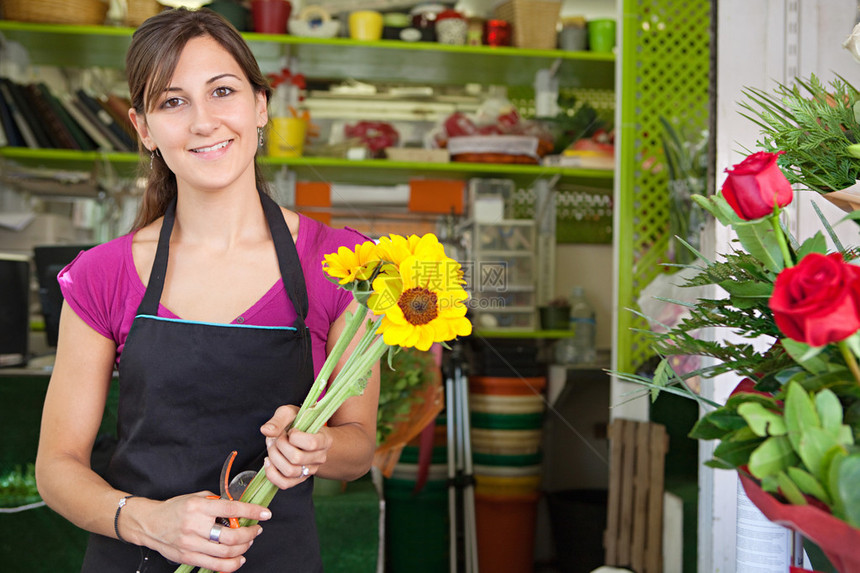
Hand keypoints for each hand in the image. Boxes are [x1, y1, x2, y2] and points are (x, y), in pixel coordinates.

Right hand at [131, 492, 270, 571]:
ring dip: (243, 548)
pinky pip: (215, 565)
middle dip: (250, 534)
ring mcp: (191, 544)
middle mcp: (194, 526)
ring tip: (248, 542)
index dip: (252, 512)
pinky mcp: (189, 557)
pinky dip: (232, 564)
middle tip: (256, 530)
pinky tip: (239, 558)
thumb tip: (238, 508)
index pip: (231, 509)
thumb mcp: (196, 497)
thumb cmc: (175, 509)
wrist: (150, 523)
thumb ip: (216, 502)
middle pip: (231, 536)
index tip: (265, 513)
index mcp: (198, 507)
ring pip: (226, 552)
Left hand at [260, 405, 332, 488]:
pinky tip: (269, 461)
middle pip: (296, 458)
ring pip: (289, 471)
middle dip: (279, 446)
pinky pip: (284, 484)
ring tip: (273, 447)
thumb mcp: (289, 413)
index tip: (292, 430)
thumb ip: (278, 420)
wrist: (302, 434)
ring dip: (274, 457)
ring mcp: (310, 470)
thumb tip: (267, 431)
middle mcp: (320, 458)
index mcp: (324, 440)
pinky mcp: (298, 479)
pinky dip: (272, 473)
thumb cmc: (296, 422)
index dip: (295, 436)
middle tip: (277, 438)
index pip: (311, 443)